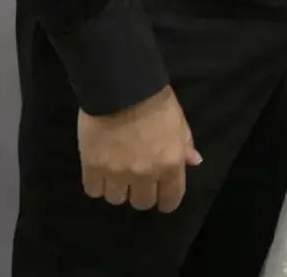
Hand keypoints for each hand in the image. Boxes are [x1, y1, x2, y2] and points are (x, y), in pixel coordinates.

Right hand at [78, 85, 201, 212]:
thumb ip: (184, 144)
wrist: (120, 84)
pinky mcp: (92, 167)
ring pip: (117, 199)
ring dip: (118, 187)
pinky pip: (93, 190)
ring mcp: (117, 173)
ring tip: (115, 170)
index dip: (166, 198)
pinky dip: (96, 182)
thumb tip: (194, 162)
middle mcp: (145, 175)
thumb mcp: (178, 119)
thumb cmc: (154, 99)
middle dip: (141, 191)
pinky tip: (99, 168)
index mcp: (170, 164)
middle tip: (137, 175)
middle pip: (142, 203)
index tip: (161, 191)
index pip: (171, 200)